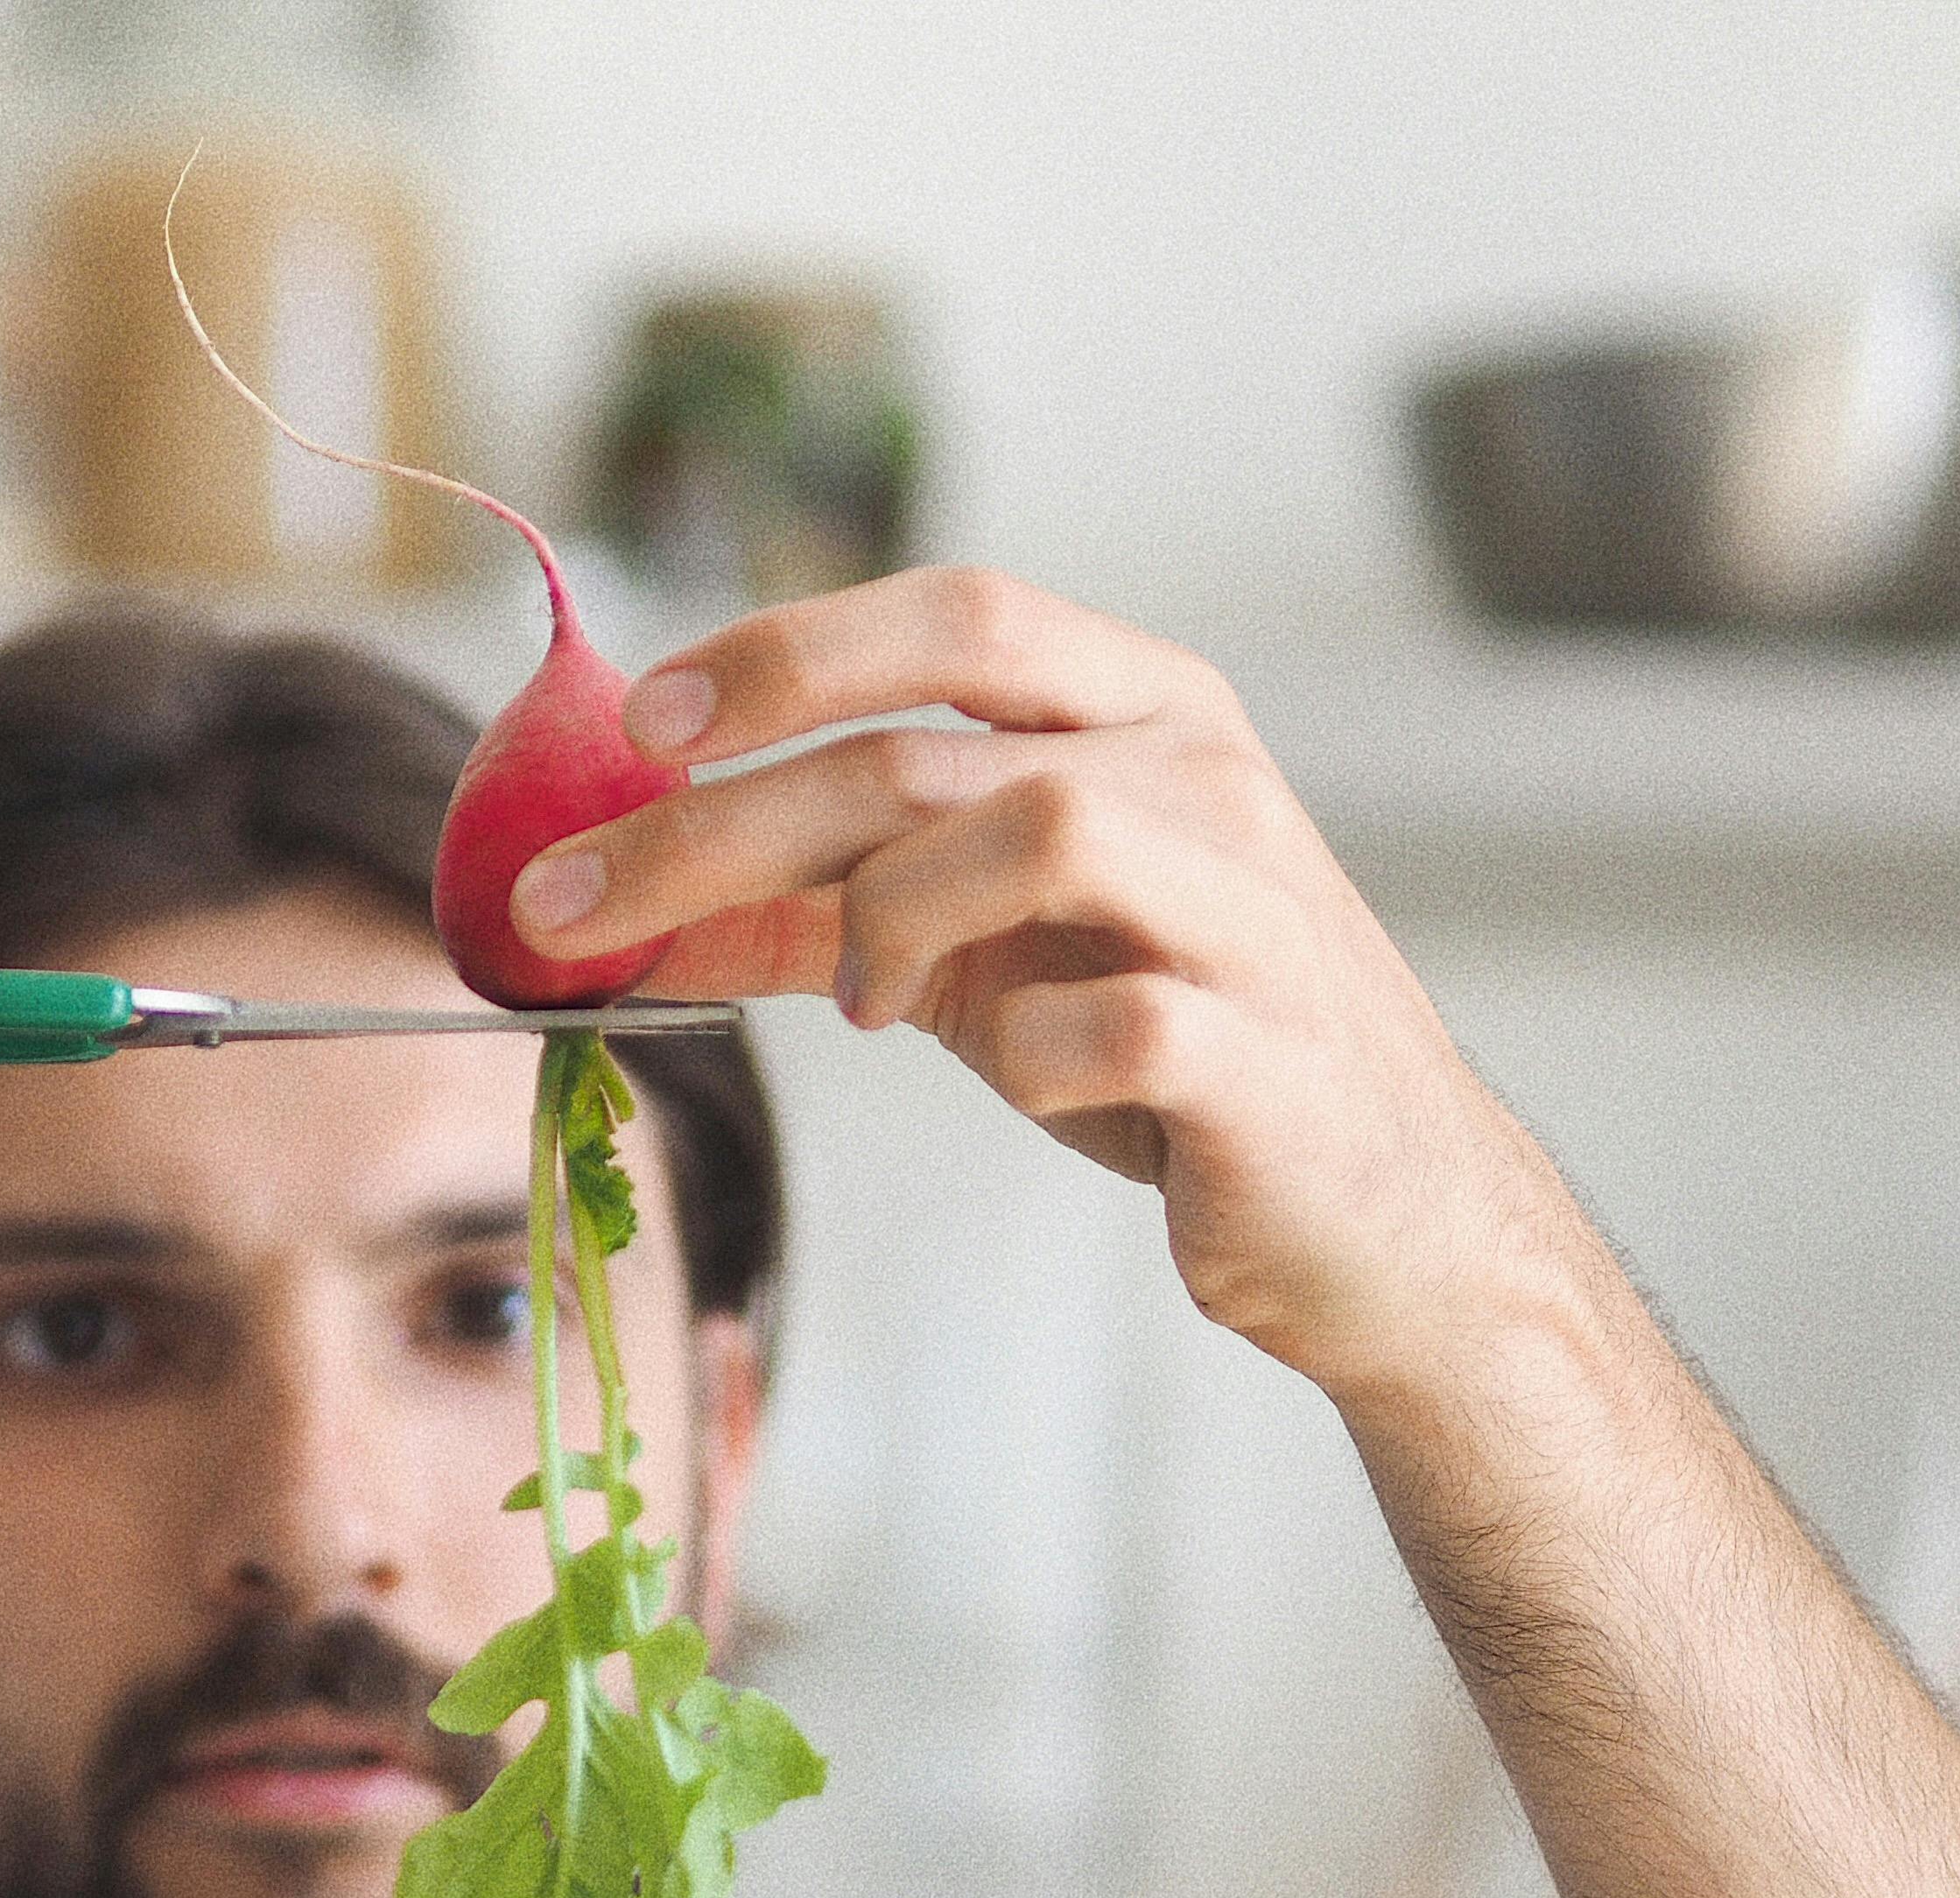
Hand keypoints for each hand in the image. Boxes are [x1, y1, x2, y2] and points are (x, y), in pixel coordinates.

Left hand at [506, 569, 1592, 1400]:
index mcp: (1143, 713)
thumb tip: (614, 911)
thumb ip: (813, 916)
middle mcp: (1206, 779)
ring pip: (1036, 833)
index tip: (639, 721)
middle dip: (725, 822)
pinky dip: (1028, 1056)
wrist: (1381, 1218)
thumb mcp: (977, 963)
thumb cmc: (1167, 1055)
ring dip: (893, 920)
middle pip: (934, 747)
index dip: (790, 651)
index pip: (958, 616)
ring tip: (870, 1004)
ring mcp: (1249, 911)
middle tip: (577, 897)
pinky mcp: (1268, 1056)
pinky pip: (1112, 1022)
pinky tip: (1028, 1079)